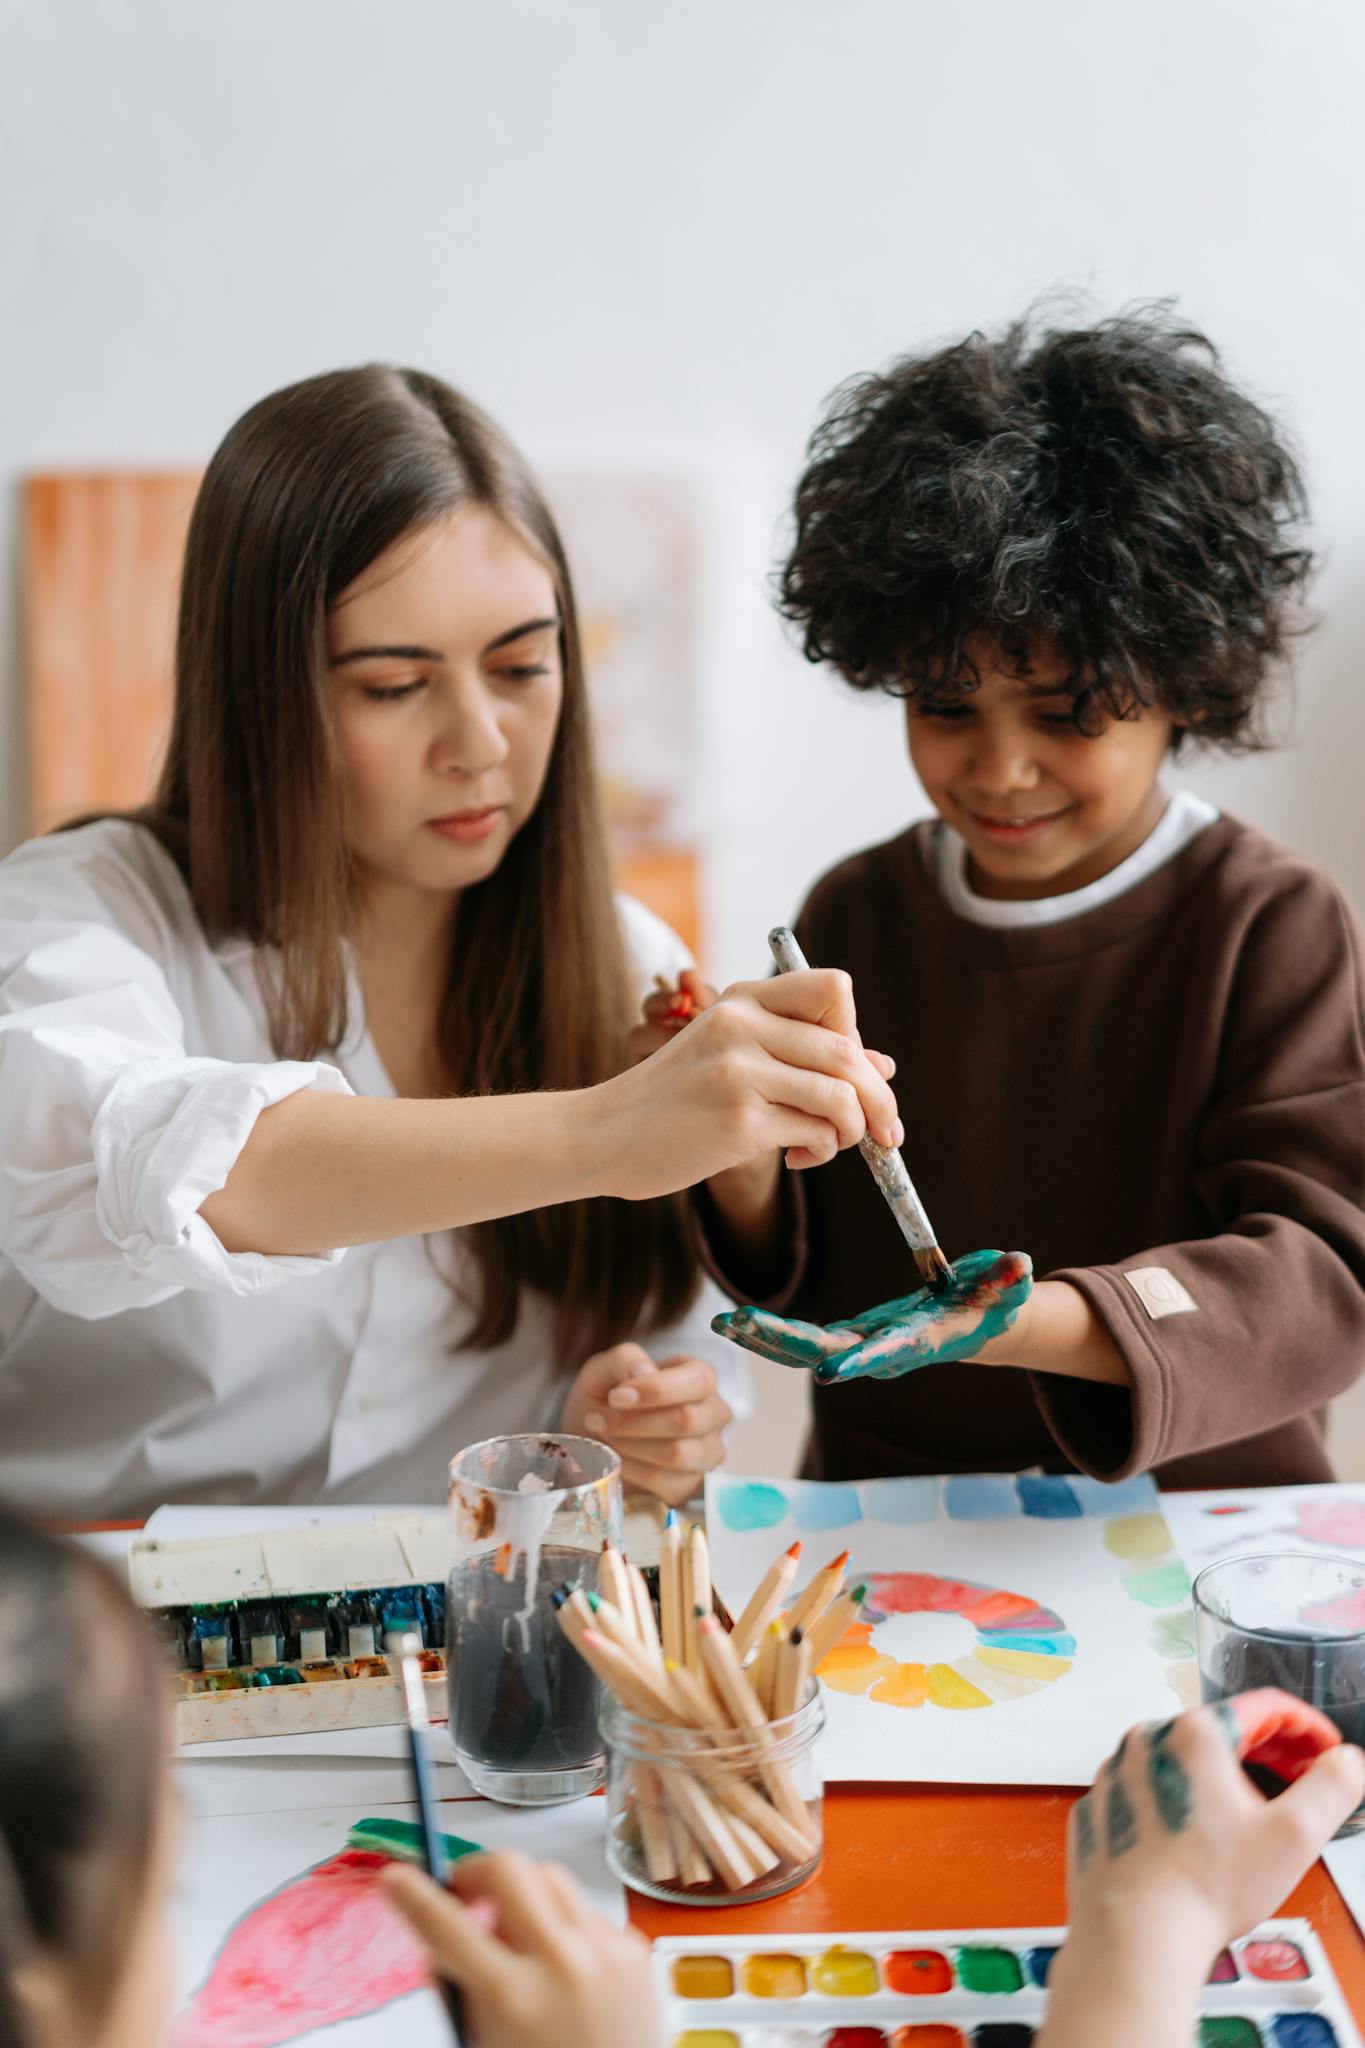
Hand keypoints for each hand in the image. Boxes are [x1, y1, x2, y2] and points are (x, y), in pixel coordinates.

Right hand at [382, 1851, 660, 2047]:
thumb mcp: (481, 2041)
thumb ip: (458, 1988)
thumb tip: (438, 1935)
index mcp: (512, 1999)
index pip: (445, 1924)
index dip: (412, 1896)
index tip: (395, 1878)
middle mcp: (562, 1965)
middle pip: (508, 1868)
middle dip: (476, 1872)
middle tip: (465, 1895)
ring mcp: (605, 1951)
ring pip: (550, 1876)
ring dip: (522, 1895)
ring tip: (516, 1936)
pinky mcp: (634, 1947)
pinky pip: (585, 1908)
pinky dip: (563, 1923)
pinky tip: (561, 1961)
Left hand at [563, 1343, 731, 1505]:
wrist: (591, 1440)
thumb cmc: (606, 1399)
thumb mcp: (605, 1370)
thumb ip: (625, 1360)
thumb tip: (646, 1373)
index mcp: (699, 1377)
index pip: (698, 1381)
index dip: (656, 1390)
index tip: (615, 1397)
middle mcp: (714, 1414)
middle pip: (688, 1420)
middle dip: (634, 1422)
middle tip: (598, 1419)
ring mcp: (708, 1452)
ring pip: (679, 1454)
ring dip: (631, 1446)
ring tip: (606, 1437)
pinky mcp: (693, 1485)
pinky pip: (669, 1484)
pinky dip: (634, 1471)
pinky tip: (617, 1459)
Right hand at [594, 968, 902, 1199]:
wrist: (602, 1134)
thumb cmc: (672, 1098)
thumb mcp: (731, 1056)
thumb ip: (800, 1054)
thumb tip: (884, 1067)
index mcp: (741, 999)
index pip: (834, 989)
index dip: (856, 1032)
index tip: (853, 1071)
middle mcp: (741, 1025)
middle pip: (847, 1051)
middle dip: (879, 1099)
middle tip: (885, 1132)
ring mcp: (739, 1072)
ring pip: (841, 1095)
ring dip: (854, 1131)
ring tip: (828, 1145)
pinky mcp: (738, 1122)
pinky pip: (816, 1133)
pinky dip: (823, 1150)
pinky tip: (796, 1157)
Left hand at [712, 1247, 1032, 1381]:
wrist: (976, 1327)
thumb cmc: (990, 1302)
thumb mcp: (1001, 1285)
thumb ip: (1007, 1278)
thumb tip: (1021, 1265)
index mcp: (915, 1340)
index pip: (884, 1352)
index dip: (859, 1360)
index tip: (828, 1369)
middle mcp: (881, 1351)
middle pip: (826, 1351)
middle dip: (783, 1342)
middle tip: (739, 1324)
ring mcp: (860, 1347)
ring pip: (804, 1350)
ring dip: (763, 1339)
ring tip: (722, 1323)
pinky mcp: (848, 1339)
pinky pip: (800, 1341)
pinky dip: (768, 1333)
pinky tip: (735, 1322)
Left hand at [1066, 1690, 1363, 1961]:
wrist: (1134, 1936)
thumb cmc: (1208, 1887)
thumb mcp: (1294, 1835)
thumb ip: (1332, 1788)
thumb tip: (1348, 1762)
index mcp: (1195, 1733)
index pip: (1265, 1707)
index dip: (1307, 1727)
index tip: (1326, 1751)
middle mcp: (1147, 1740)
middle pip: (1223, 1732)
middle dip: (1270, 1756)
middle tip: (1300, 1786)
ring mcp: (1118, 1772)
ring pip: (1184, 1761)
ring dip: (1223, 1781)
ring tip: (1251, 1821)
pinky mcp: (1101, 1806)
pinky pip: (1150, 1790)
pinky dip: (1181, 1803)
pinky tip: (1199, 1841)